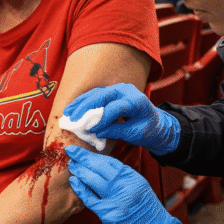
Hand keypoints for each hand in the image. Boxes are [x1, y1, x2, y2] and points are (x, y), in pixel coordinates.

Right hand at [62, 83, 180, 154]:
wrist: (155, 123)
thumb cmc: (147, 129)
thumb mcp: (134, 134)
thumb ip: (116, 131)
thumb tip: (96, 131)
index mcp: (136, 100)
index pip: (116, 107)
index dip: (102, 118)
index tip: (91, 129)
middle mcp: (126, 90)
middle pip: (103, 95)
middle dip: (86, 106)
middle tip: (73, 118)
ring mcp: (118, 89)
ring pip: (96, 93)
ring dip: (81, 103)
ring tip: (68, 113)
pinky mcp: (112, 92)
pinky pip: (95, 95)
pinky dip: (83, 102)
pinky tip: (73, 108)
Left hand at [65, 145, 181, 223]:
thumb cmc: (148, 214)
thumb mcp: (141, 190)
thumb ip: (124, 180)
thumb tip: (104, 171)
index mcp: (134, 178)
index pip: (110, 162)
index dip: (95, 155)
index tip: (84, 151)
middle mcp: (125, 185)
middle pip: (100, 167)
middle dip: (83, 157)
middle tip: (71, 151)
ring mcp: (116, 199)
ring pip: (93, 179)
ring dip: (80, 171)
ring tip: (72, 166)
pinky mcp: (108, 213)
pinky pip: (90, 199)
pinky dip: (80, 189)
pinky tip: (74, 182)